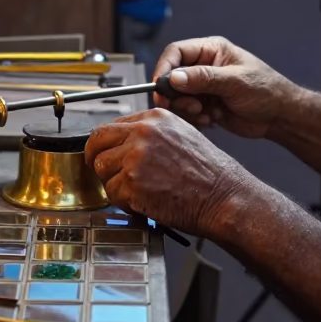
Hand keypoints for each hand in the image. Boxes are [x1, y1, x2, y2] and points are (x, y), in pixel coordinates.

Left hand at [85, 109, 251, 237]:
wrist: (224, 196)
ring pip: (102, 170)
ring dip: (113, 183)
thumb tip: (125, 143)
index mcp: (154, 118)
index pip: (110, 126)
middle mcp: (143, 133)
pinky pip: (112, 194)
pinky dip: (123, 203)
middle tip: (105, 173)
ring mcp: (136, 158)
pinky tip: (142, 202)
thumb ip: (151, 134)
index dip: (105, 145)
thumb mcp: (181, 135)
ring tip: (134, 191)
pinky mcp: (133, 184)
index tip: (105, 154)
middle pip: (97, 143)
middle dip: (97, 160)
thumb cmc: (209, 173)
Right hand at [154, 36, 299, 139]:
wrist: (280, 117)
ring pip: (177, 97)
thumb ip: (203, 78)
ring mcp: (203, 87)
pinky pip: (186, 112)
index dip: (165, 68)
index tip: (160, 87)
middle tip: (189, 108)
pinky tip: (211, 120)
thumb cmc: (266, 90)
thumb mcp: (235, 82)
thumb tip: (174, 78)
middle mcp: (203, 66)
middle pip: (172, 77)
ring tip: (204, 114)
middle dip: (176, 95)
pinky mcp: (204, 105)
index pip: (176, 52)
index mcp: (211, 50)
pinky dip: (194, 119)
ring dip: (186, 109)